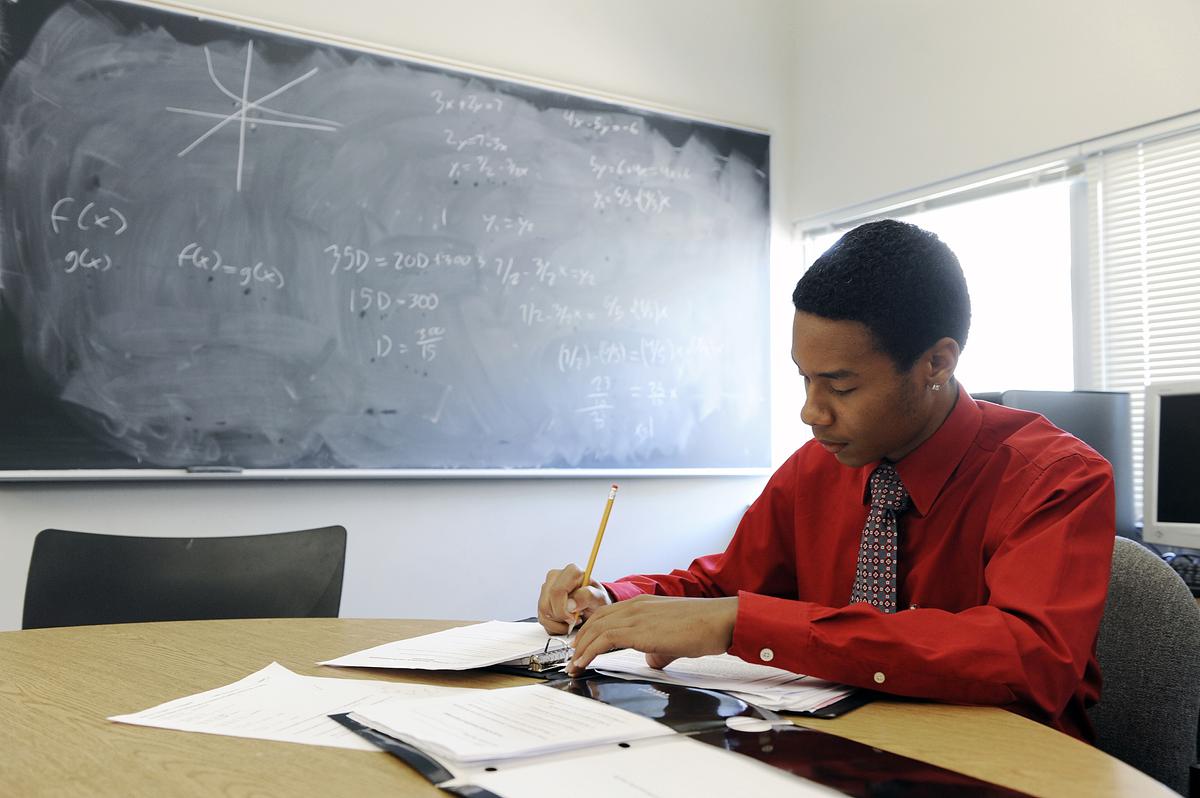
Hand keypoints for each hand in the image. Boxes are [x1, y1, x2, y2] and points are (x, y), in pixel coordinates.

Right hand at [537, 564, 609, 634]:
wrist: (593, 604)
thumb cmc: (596, 599)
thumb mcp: (599, 598)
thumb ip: (587, 597)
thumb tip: (570, 604)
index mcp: (571, 571)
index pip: (557, 591)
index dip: (563, 609)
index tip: (573, 618)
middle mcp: (556, 576)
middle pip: (547, 603)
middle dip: (560, 617)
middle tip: (574, 620)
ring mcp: (547, 587)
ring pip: (543, 611)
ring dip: (557, 623)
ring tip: (571, 620)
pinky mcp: (542, 598)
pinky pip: (541, 617)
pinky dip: (553, 626)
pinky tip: (565, 622)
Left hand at [567, 595, 737, 674]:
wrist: (719, 621)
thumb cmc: (703, 628)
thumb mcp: (674, 638)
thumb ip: (659, 649)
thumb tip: (652, 660)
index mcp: (642, 604)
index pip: (606, 614)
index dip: (590, 631)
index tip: (581, 647)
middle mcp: (635, 606)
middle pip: (595, 620)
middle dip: (579, 640)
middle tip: (572, 659)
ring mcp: (636, 616)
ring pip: (596, 628)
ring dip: (580, 648)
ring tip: (573, 666)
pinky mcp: (639, 630)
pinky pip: (605, 639)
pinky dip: (589, 651)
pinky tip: (583, 663)